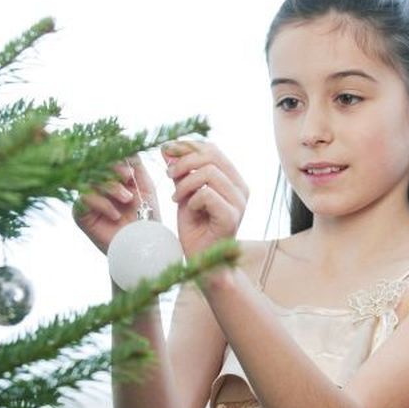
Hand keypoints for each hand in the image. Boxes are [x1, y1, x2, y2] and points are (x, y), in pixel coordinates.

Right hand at [73, 155, 159, 253]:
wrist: (144, 244)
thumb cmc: (147, 217)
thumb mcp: (145, 187)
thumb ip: (136, 165)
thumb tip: (126, 145)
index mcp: (112, 176)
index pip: (106, 156)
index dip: (116, 157)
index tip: (131, 168)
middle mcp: (96, 184)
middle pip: (95, 164)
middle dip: (113, 168)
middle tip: (128, 177)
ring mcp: (86, 198)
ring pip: (89, 180)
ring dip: (110, 187)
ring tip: (127, 199)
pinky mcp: (79, 214)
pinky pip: (83, 199)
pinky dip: (101, 203)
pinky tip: (115, 214)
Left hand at [162, 141, 247, 258]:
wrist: (202, 261)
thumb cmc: (196, 227)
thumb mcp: (184, 193)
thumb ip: (180, 172)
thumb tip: (167, 148)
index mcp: (234, 180)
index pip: (213, 149)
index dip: (187, 147)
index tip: (167, 154)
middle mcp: (241, 189)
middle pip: (212, 155)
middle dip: (184, 162)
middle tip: (169, 175)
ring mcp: (239, 203)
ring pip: (209, 173)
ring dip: (185, 184)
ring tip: (176, 197)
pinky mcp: (232, 217)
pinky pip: (207, 194)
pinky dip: (192, 200)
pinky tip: (188, 210)